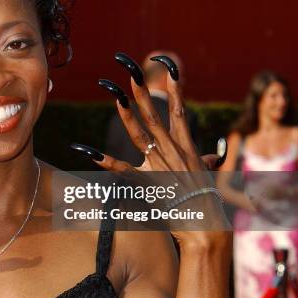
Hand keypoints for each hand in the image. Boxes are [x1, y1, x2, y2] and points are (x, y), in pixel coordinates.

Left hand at [70, 53, 230, 248]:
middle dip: (143, 94)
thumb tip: (211, 157)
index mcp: (186, 147)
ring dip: (128, 115)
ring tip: (116, 96)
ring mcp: (160, 166)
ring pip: (141, 135)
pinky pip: (122, 169)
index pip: (179, 111)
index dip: (174, 89)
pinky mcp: (147, 183)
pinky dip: (104, 160)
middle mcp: (173, 152)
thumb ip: (204, 161)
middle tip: (131, 73)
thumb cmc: (205, 202)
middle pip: (155, 116)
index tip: (167, 69)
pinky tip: (86, 150)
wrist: (205, 227)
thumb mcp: (206, 176)